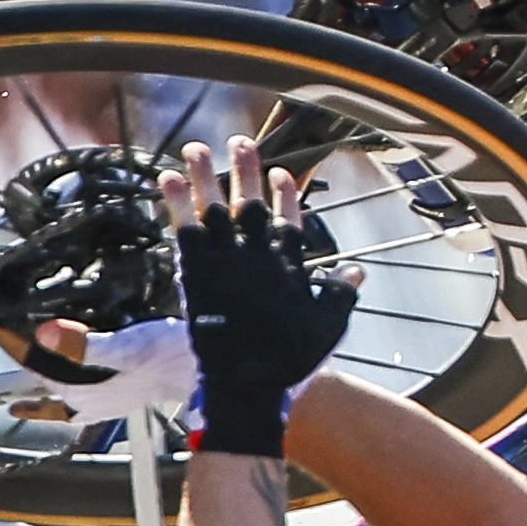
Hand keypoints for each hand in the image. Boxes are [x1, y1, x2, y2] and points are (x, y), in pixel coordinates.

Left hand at [11, 314, 196, 426]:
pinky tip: (64, 406)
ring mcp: (97, 400)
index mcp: (77, 388)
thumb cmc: (168, 359)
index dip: (2, 331)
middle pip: (34, 371)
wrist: (203, 370)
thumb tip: (47, 334)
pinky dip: (64, 405)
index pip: (26, 356)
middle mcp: (82, 399)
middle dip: (14, 349)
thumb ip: (85, 345)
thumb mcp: (125, 346)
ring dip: (34, 382)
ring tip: (15, 385)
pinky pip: (78, 405)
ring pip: (52, 392)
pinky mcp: (115, 396)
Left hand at [164, 137, 357, 454]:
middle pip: (249, 202)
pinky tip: (168, 179)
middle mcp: (257, 254)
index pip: (287, 219)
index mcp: (289, 264)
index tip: (279, 174)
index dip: (283, 195)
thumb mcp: (328, 327)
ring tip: (195, 148)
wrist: (248, 384)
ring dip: (205, 175)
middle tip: (239, 141)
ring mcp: (226, 260)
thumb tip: (358, 272)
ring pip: (214, 206)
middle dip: (245, 169)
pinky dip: (176, 203)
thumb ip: (340, 294)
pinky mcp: (197, 272)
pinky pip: (185, 229)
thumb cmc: (289, 361)